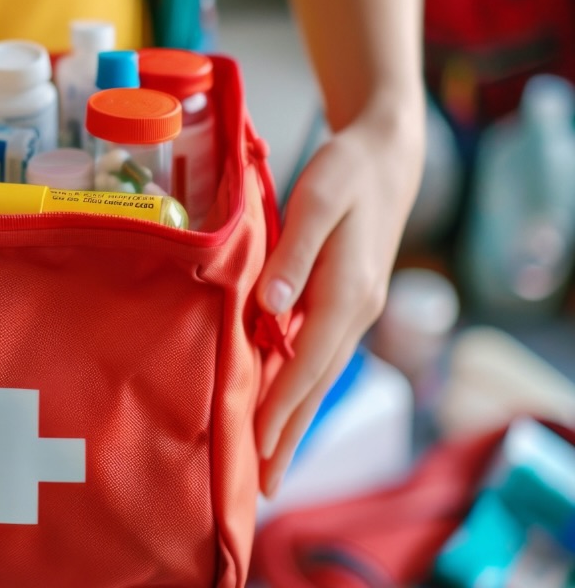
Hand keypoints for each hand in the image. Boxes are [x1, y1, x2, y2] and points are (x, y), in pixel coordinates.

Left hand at [253, 99, 424, 497]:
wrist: (385, 156)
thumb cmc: (345, 170)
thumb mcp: (318, 197)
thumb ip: (294, 251)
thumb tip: (272, 305)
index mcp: (348, 291)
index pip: (308, 361)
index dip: (281, 404)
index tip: (257, 444)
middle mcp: (355, 310)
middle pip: (317, 384)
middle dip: (289, 434)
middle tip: (263, 486)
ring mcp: (354, 310)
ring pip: (319, 376)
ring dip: (295, 420)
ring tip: (272, 464)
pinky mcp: (345, 303)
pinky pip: (319, 357)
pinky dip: (300, 389)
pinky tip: (283, 407)